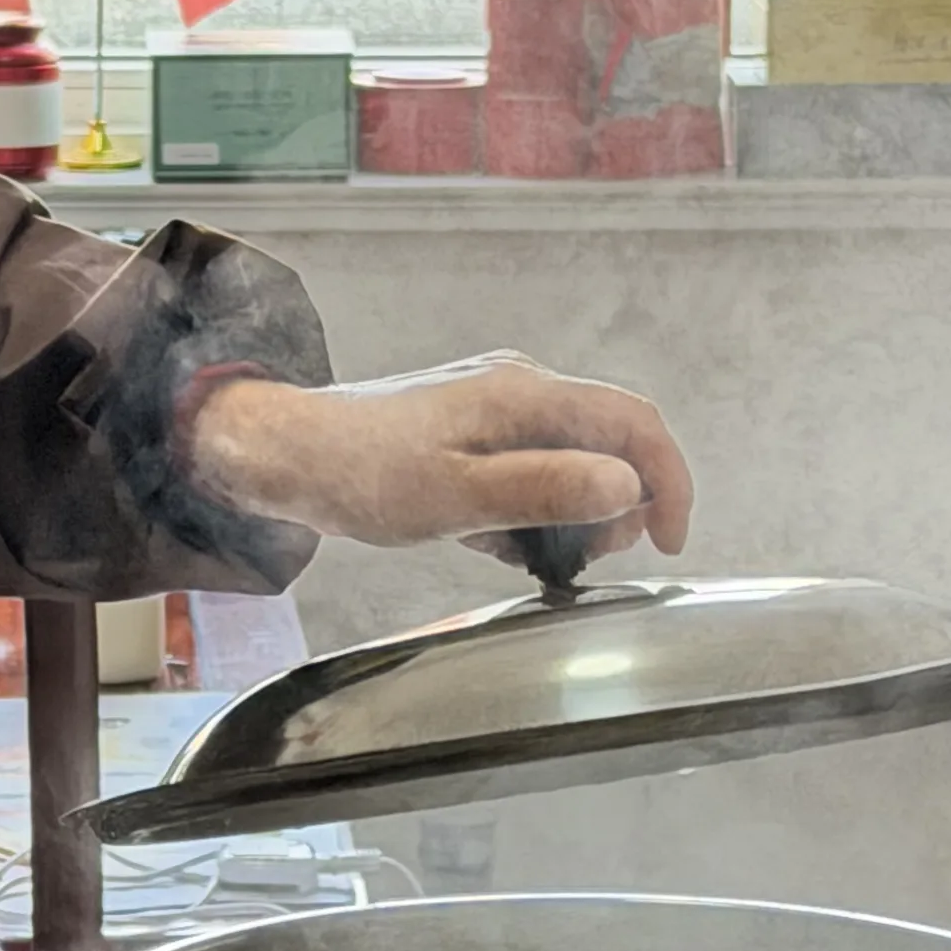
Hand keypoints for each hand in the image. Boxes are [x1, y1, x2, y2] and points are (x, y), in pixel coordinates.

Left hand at [183, 353, 696, 559]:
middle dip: (620, 505)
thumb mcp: (458, 497)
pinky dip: (533, 510)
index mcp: (525, 395)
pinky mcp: (472, 434)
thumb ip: (546, 489)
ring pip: (573, 460)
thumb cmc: (360, 474)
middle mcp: (519, 391)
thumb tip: (627, 486)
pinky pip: (531, 470)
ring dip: (574, 513)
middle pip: (610, 442)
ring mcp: (495, 411)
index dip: (668, 482)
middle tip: (589, 558)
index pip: (634, 424)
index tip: (668, 543)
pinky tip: (499, 541)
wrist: (283, 455)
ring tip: (535, 554)